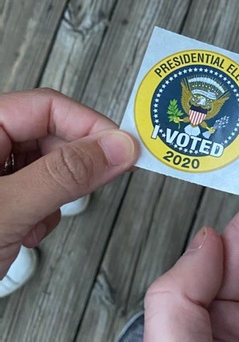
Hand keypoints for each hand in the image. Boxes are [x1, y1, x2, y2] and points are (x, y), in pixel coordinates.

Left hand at [0, 88, 137, 277]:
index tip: (124, 151)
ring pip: (47, 169)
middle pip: (49, 136)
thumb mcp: (7, 209)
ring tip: (33, 223)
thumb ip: (67, 174)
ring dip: (53, 198)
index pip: (47, 107)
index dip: (89, 126)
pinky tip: (23, 234)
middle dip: (69, 169)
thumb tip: (118, 147)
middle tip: (85, 191)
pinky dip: (40, 215)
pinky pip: (36, 194)